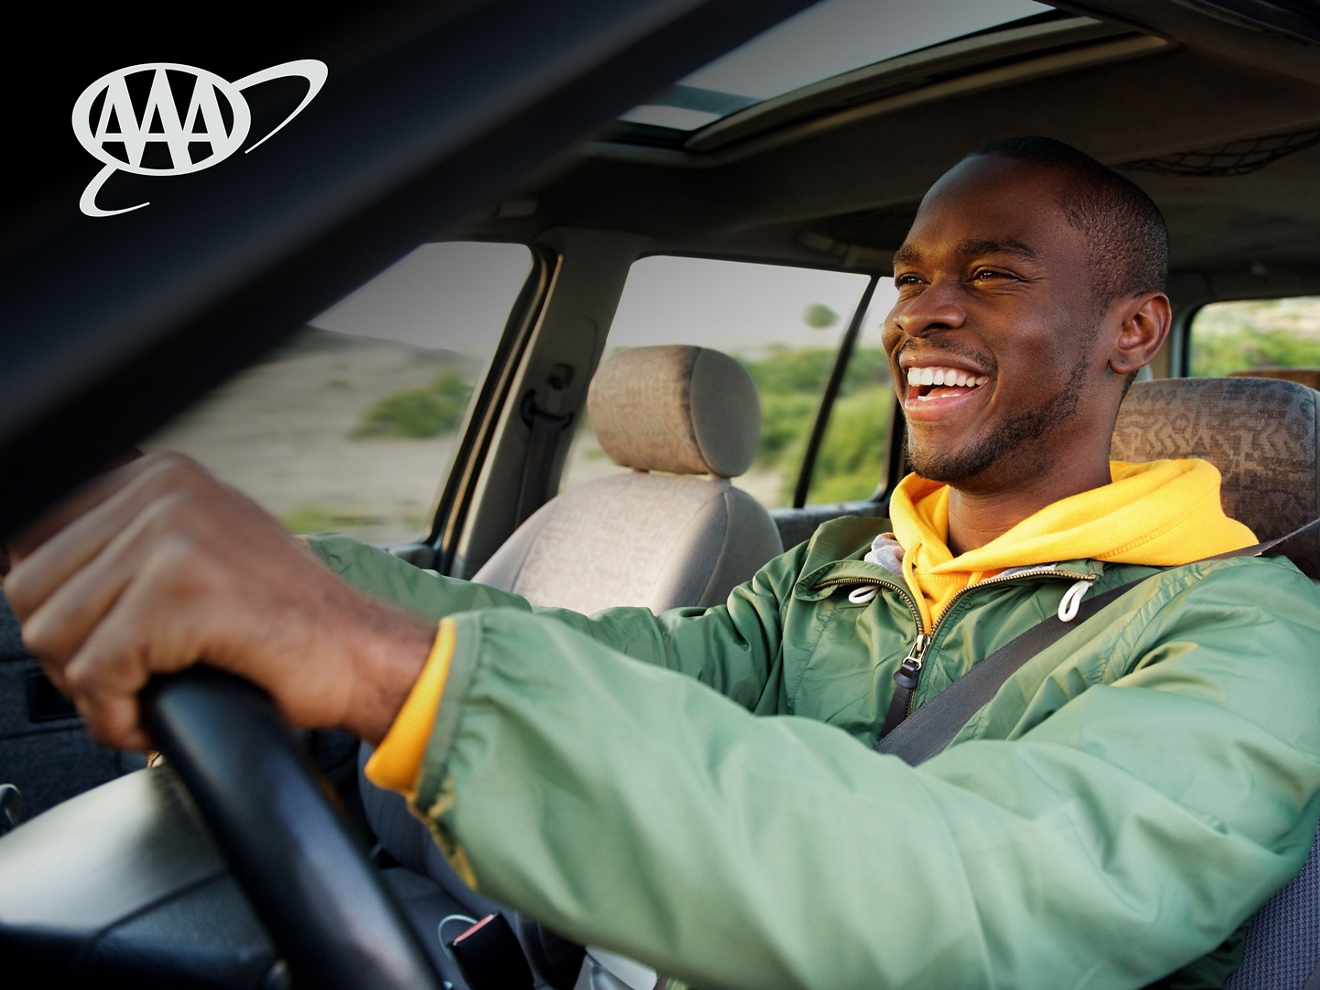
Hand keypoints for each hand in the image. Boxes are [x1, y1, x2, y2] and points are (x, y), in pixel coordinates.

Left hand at [3, 453, 434, 749]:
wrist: (361, 654)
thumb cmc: (284, 620)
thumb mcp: (199, 551)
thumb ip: (126, 543)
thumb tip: (22, 564)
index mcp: (158, 473)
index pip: (33, 536)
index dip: (55, 607)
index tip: (96, 640)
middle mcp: (162, 490)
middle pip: (29, 589)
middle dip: (67, 654)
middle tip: (127, 680)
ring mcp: (172, 536)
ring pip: (51, 634)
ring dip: (90, 691)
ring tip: (143, 697)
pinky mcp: (181, 593)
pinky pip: (95, 673)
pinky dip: (114, 717)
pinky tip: (152, 719)